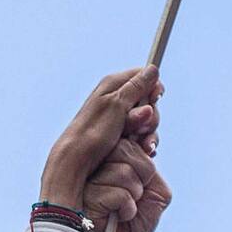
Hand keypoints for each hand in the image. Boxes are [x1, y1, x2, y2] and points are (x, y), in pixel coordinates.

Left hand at [39, 68, 160, 208]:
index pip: (144, 77)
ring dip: (148, 133)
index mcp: (114, 85)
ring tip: (141, 144)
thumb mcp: (117, 104)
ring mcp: (119, 119)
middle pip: (148, 101)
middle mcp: (116, 99)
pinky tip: (143, 150)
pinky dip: (144, 143)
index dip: (153, 88)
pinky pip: (141, 136)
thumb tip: (153, 69)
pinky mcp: (121, 136)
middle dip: (151, 116)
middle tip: (140, 127)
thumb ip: (136, 87)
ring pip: (147, 121)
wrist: (77, 161)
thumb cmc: (93, 132)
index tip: (155, 98)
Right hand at [85, 144, 171, 231]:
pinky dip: (128, 208)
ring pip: (124, 172)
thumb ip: (152, 166)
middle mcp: (94, 163)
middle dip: (143, 174)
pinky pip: (119, 193)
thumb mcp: (155, 190)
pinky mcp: (84, 198)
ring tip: (125, 208)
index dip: (143, 142)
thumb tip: (146, 145)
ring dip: (134, 195)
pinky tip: (119, 217)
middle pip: (126, 148)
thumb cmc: (136, 220)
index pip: (127, 132)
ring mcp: (85, 179)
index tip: (150, 152)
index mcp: (108, 155)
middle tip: (136, 194)